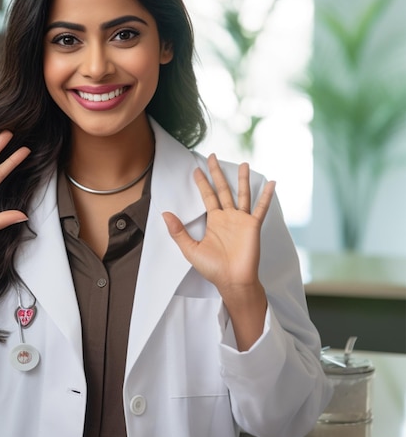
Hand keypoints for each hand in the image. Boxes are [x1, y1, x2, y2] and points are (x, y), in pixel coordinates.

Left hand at [163, 155, 275, 349]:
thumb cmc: (213, 268)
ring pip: (242, 194)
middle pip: (222, 189)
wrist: (232, 280)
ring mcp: (241, 220)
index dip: (202, 183)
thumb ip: (178, 231)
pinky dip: (267, 195)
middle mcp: (227, 217)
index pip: (207, 196)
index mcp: (213, 221)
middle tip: (213, 156)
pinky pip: (261, 208)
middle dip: (217, 173)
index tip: (196, 170)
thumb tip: (164, 213)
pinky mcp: (253, 226)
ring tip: (243, 163)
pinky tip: (271, 183)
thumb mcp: (190, 249)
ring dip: (243, 179)